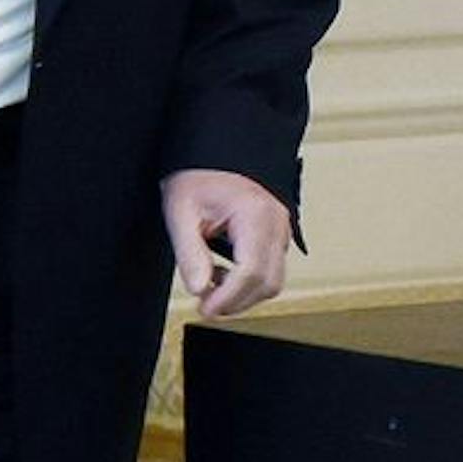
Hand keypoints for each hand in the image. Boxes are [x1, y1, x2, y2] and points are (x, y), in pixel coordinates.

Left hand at [161, 167, 291, 319]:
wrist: (216, 152)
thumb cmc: (199, 176)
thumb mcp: (181, 212)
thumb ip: (189, 254)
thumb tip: (198, 289)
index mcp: (254, 214)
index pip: (251, 271)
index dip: (228, 298)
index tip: (205, 309)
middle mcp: (275, 223)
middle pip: (268, 283)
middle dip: (236, 302)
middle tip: (205, 304)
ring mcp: (281, 230)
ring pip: (273, 282)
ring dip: (244, 295)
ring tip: (212, 284)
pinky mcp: (277, 236)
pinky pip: (271, 271)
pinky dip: (249, 283)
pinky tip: (224, 275)